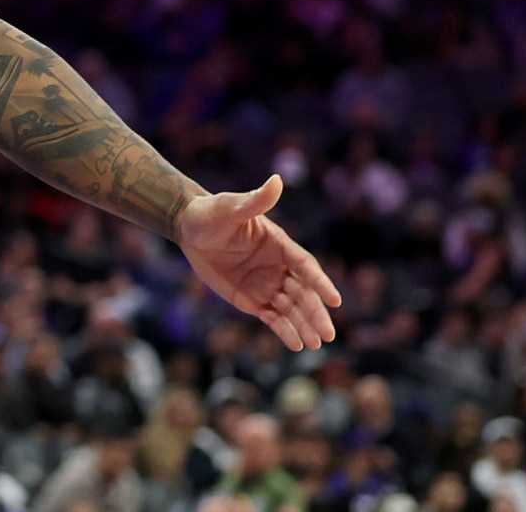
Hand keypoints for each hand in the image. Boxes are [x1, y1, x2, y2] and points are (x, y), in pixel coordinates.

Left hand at [176, 174, 341, 350]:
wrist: (190, 228)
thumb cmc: (211, 213)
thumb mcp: (231, 207)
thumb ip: (254, 201)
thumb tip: (275, 181)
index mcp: (280, 244)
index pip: (305, 265)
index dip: (320, 282)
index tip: (335, 299)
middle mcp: (278, 266)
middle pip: (303, 293)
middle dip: (316, 313)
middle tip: (329, 335)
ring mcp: (267, 284)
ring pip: (291, 308)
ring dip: (304, 325)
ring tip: (316, 345)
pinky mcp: (252, 299)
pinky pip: (272, 317)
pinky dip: (284, 330)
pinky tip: (296, 344)